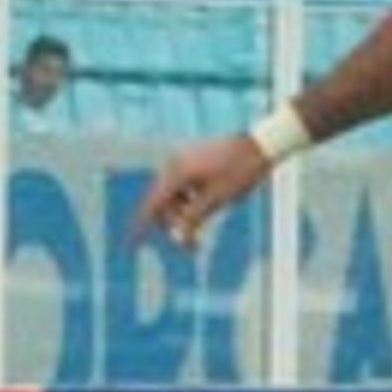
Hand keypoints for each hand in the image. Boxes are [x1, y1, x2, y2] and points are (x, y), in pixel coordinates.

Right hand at [130, 133, 271, 249]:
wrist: (260, 145)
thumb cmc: (240, 171)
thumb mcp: (217, 200)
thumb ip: (193, 219)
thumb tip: (176, 238)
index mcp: (177, 173)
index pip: (152, 206)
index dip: (141, 227)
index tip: (131, 245)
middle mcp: (174, 164)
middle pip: (162, 202)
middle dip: (174, 224)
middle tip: (194, 246)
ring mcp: (183, 159)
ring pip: (173, 195)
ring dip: (183, 213)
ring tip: (205, 222)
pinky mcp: (193, 159)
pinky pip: (183, 185)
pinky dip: (190, 200)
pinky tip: (207, 203)